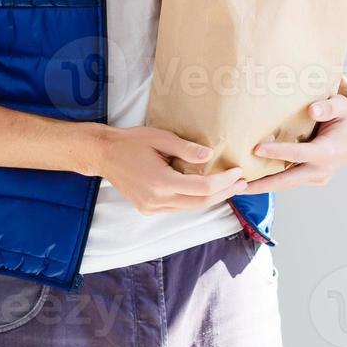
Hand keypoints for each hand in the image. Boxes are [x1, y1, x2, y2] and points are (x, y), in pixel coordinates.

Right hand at [88, 125, 248, 214]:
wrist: (103, 155)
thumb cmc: (131, 142)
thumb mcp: (160, 138)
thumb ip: (186, 149)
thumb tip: (210, 156)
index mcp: (161, 182)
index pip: (202, 187)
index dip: (224, 182)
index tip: (238, 172)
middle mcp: (157, 200)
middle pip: (200, 202)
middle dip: (224, 193)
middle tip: (242, 183)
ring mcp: (152, 208)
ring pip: (190, 208)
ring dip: (212, 198)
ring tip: (230, 187)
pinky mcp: (149, 209)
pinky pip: (179, 207)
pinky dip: (195, 199)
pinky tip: (207, 190)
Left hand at [243, 89, 346, 194]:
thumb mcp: (343, 106)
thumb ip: (329, 107)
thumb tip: (312, 110)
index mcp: (328, 153)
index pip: (299, 154)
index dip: (278, 152)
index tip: (256, 149)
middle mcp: (321, 170)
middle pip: (286, 181)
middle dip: (261, 185)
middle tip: (236, 185)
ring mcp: (315, 176)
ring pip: (284, 184)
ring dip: (261, 186)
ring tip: (235, 185)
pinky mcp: (309, 177)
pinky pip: (287, 180)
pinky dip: (269, 180)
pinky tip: (249, 178)